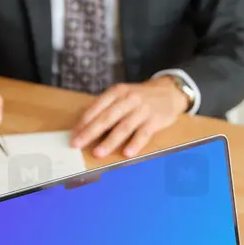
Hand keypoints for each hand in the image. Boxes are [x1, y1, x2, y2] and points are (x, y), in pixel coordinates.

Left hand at [71, 77, 188, 158]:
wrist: (169, 91)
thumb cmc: (140, 97)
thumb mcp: (122, 95)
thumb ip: (107, 108)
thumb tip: (85, 127)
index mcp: (117, 92)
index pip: (97, 107)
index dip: (84, 122)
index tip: (73, 135)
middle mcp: (129, 99)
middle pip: (107, 117)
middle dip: (90, 132)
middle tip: (78, 144)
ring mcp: (142, 110)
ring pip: (124, 127)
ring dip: (110, 141)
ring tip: (98, 153)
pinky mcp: (155, 120)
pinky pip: (143, 134)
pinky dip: (135, 144)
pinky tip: (127, 153)